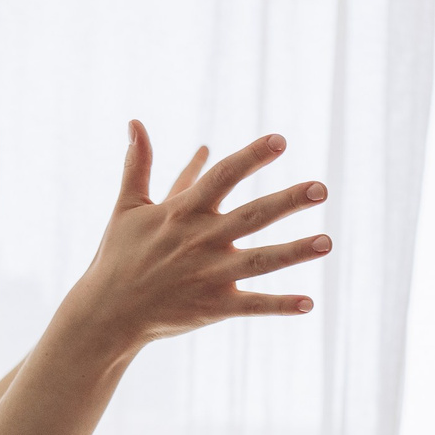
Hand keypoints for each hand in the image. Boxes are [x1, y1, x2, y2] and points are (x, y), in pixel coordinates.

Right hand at [61, 122, 331, 351]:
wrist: (107, 312)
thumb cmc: (118, 256)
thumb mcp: (127, 206)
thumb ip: (138, 164)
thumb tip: (135, 122)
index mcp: (182, 213)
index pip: (222, 177)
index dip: (252, 157)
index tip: (280, 140)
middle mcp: (201, 241)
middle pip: (252, 216)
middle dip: (287, 201)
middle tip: (322, 188)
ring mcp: (210, 275)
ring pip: (260, 261)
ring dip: (294, 252)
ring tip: (327, 242)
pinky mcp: (213, 306)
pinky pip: (252, 305)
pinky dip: (279, 305)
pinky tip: (308, 303)